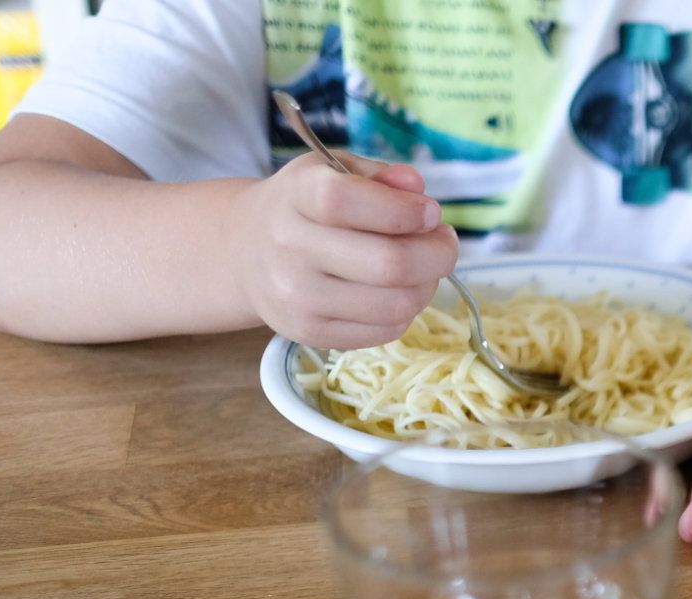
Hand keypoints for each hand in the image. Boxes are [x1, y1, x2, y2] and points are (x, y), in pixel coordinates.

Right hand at [226, 151, 457, 348]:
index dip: (403, 210)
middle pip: (388, 263)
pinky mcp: (309, 334)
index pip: (346, 201)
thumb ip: (379, 175)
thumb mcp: (335, 172)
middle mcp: (289, 248)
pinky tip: (399, 291)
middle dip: (438, 254)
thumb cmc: (306, 206)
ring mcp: (296, 297)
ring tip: (425, 268)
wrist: (247, 252)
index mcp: (296, 196)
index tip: (430, 212)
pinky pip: (385, 331)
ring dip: (428, 285)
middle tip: (444, 243)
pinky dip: (407, 311)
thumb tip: (416, 186)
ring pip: (396, 304)